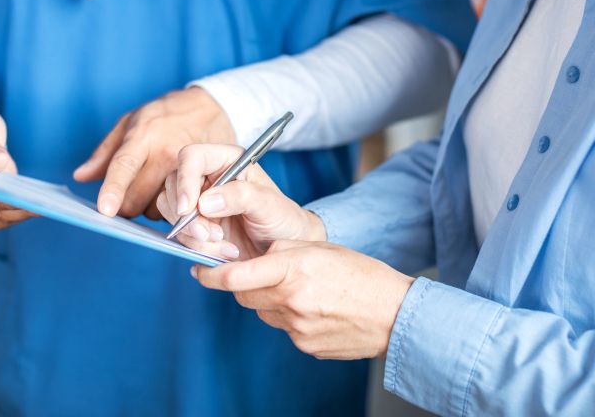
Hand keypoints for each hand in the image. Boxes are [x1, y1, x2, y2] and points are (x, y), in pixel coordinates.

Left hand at [74, 87, 234, 217]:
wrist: (212, 107)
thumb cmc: (166, 115)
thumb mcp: (132, 120)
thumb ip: (105, 151)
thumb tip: (81, 176)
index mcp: (142, 136)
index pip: (124, 165)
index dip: (114, 189)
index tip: (105, 210)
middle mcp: (166, 152)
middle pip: (137, 199)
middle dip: (128, 204)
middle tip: (132, 192)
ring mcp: (187, 167)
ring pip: (157, 209)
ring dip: (151, 206)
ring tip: (157, 186)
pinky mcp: (204, 178)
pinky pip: (178, 208)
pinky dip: (171, 206)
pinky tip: (174, 190)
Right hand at [157, 143, 325, 260]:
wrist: (283, 249)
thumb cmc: (283, 219)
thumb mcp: (270, 205)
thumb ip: (242, 197)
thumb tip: (205, 202)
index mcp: (226, 161)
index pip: (191, 157)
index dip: (185, 180)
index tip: (188, 209)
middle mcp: (208, 178)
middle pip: (174, 186)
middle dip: (188, 216)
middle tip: (211, 235)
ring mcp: (198, 202)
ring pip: (173, 212)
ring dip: (193, 235)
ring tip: (225, 245)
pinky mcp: (195, 226)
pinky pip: (180, 234)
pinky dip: (197, 247)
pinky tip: (224, 252)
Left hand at [192, 241, 414, 359]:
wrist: (394, 314)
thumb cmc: (362, 275)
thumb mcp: (321, 249)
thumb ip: (283, 253)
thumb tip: (255, 260)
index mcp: (295, 268)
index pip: (236, 276)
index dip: (211, 275)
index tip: (199, 270)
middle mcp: (291, 300)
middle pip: (244, 296)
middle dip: (242, 285)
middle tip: (251, 274)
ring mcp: (296, 327)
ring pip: (264, 313)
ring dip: (270, 300)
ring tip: (301, 290)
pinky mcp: (304, 346)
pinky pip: (284, 329)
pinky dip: (289, 317)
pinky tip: (315, 308)